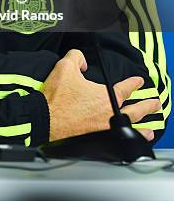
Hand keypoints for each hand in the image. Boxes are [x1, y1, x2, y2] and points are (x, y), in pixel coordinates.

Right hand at [42, 49, 160, 141]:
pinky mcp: (96, 141)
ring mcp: (104, 130)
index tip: (139, 81)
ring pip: (129, 129)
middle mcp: (110, 115)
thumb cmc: (56, 97)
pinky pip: (118, 141)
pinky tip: (128, 143)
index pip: (125, 87)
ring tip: (150, 131)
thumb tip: (83, 62)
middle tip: (155, 104)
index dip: (134, 83)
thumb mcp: (65, 66)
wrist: (45, 119)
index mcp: (106, 96)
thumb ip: (77, 57)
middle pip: (134, 110)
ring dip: (141, 129)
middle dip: (147, 106)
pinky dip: (127, 142)